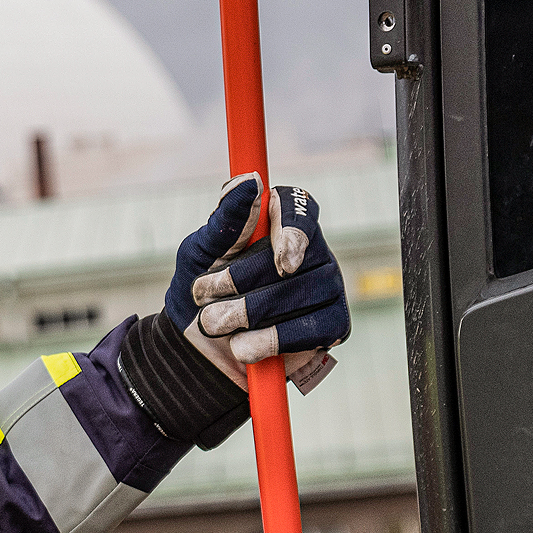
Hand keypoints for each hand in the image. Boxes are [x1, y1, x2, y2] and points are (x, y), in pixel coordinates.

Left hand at [163, 173, 350, 393]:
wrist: (200, 350)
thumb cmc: (202, 291)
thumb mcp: (199, 254)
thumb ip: (225, 220)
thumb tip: (251, 181)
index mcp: (279, 224)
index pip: (299, 208)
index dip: (292, 229)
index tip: (278, 257)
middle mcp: (311, 250)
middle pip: (293, 258)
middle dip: (241, 282)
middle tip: (204, 298)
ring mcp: (327, 286)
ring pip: (300, 295)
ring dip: (248, 315)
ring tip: (214, 324)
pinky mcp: (333, 325)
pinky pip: (311, 331)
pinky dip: (270, 341)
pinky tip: (243, 347)